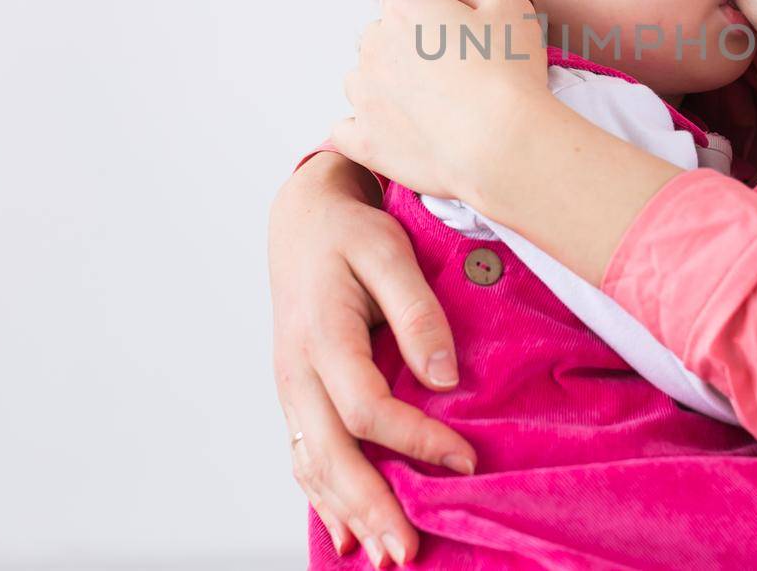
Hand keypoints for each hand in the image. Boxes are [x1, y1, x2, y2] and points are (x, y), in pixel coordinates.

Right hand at [269, 152, 477, 566]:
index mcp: (321, 336)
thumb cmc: (351, 232)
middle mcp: (296, 372)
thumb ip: (417, 312)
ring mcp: (291, 389)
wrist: (303, 220)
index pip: (366, 407)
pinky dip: (324, 499)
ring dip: (347, 515)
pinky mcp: (296, 397)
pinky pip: (306, 457)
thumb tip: (443, 377)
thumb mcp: (390, 252)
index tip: (465, 459)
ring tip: (384, 557)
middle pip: (330, 455)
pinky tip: (346, 532)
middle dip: (371, 508)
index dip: (416, 440)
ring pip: (313, 466)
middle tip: (408, 552)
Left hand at [333, 0, 551, 204]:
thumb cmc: (511, 73)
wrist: (504, 143)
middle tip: (451, 69)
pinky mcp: (365, 140)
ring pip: (362, 79)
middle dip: (406, 45)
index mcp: (404, 8)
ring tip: (428, 104)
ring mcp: (365, 95)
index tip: (453, 27)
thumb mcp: (509, 7)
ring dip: (384, 84)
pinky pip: (348, 129)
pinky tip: (398, 132)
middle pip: (380, 34)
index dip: (427, 5)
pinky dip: (367, 128)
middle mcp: (374, 46)